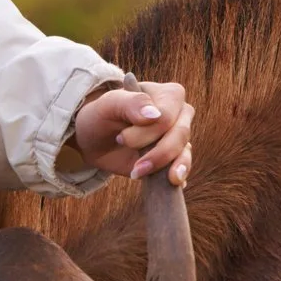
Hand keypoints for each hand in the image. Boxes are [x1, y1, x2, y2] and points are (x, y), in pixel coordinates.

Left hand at [71, 80, 193, 184]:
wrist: (95, 140)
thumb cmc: (102, 115)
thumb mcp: (109, 104)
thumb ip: (132, 103)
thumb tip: (154, 115)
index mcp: (169, 95)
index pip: (167, 117)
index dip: (146, 132)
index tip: (121, 138)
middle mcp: (180, 115)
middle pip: (180, 136)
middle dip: (156, 153)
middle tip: (132, 162)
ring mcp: (179, 138)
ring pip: (184, 154)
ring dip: (166, 168)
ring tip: (143, 175)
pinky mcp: (174, 159)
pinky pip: (182, 169)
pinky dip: (175, 177)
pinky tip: (167, 185)